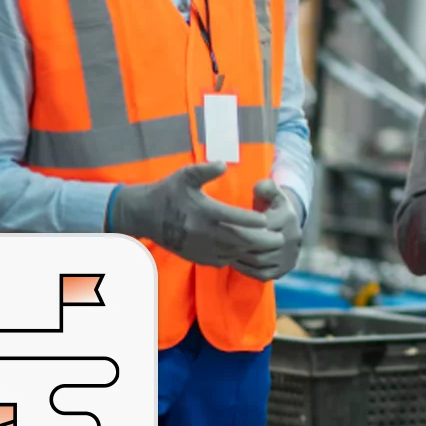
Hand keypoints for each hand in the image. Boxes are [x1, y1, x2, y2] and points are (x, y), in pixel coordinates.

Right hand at [110, 162, 280, 267]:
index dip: (251, 220)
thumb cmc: (168, 191)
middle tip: (281, 239)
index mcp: (202, 212)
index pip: (232, 218)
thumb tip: (223, 164)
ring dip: (253, 251)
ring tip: (271, 247)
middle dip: (261, 241)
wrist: (145, 216)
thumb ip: (205, 169)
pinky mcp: (198, 257)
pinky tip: (251, 252)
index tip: (267, 219)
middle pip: (238, 240)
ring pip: (233, 253)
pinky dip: (239, 257)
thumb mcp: (185, 175)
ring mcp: (200, 248)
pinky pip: (224, 261)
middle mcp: (202, 232)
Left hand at [228, 180, 303, 281]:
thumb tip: (259, 188)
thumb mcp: (270, 193)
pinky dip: (246, 270)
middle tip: (219, 241)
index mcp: (287, 217)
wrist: (287, 225)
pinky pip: (263, 274)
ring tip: (223, 251)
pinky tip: (234, 262)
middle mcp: (292, 238)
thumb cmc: (271, 207)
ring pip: (259, 260)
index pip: (260, 225)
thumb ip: (265, 187)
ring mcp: (289, 256)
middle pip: (259, 244)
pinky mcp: (285, 269)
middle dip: (238, 244)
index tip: (223, 225)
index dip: (240, 227)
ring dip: (240, 257)